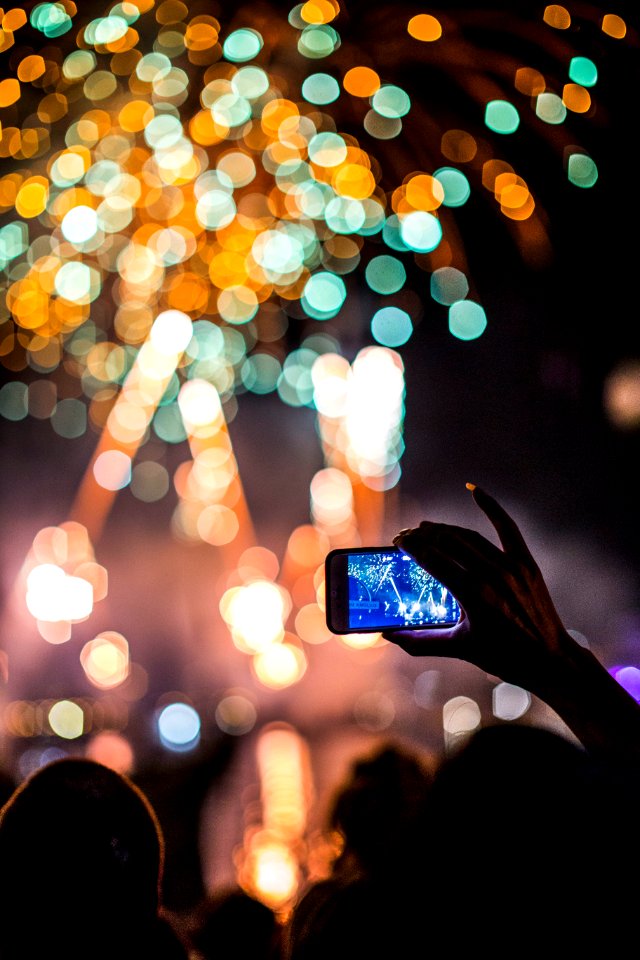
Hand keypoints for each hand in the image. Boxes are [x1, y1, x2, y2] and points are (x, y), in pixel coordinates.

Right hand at [383, 484, 576, 691]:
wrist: (550, 660)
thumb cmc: (503, 658)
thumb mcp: (458, 649)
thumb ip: (420, 641)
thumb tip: (388, 635)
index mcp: (473, 595)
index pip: (432, 560)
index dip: (411, 548)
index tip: (398, 543)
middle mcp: (491, 575)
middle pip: (447, 543)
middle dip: (423, 536)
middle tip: (406, 537)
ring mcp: (511, 566)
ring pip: (469, 537)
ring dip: (445, 529)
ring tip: (426, 528)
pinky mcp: (526, 563)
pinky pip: (507, 528)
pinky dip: (492, 508)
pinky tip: (475, 491)